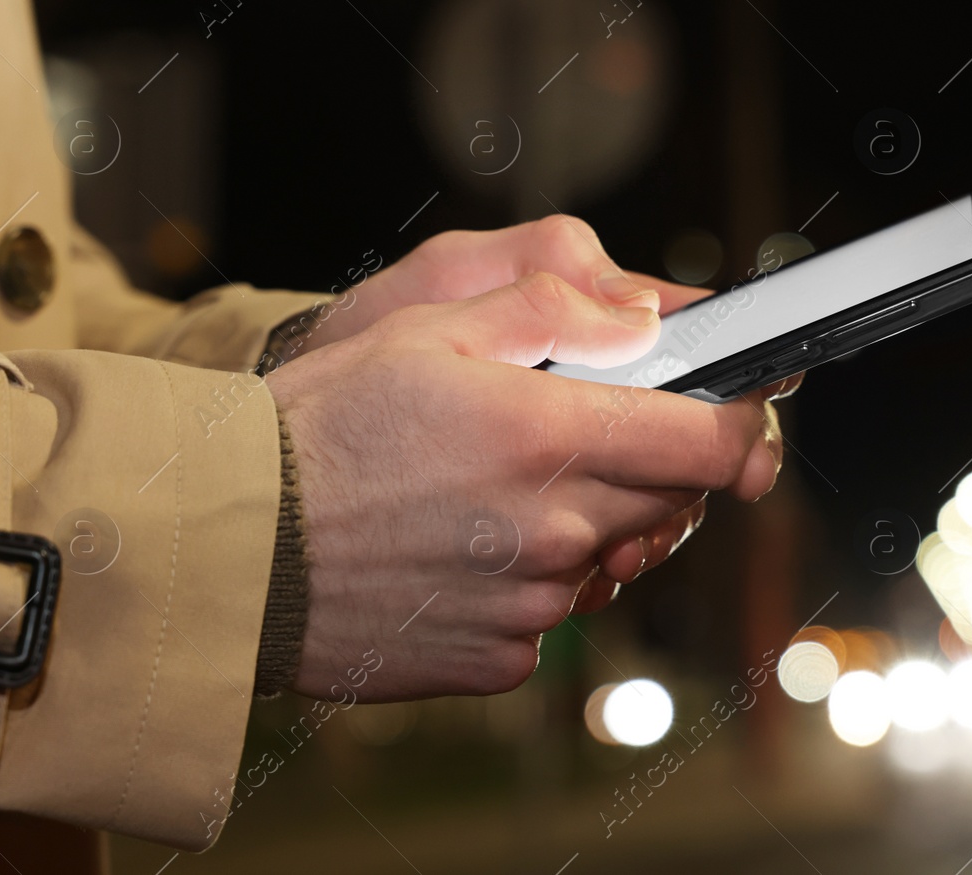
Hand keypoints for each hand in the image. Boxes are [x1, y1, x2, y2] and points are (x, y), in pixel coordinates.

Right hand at [287, 212, 801, 611]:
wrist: (230, 546)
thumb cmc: (321, 428)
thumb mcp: (427, 329)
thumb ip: (551, 313)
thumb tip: (644, 321)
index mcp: (547, 438)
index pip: (709, 444)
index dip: (741, 424)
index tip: (740, 413)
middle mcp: (555, 531)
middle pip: (670, 501)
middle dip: (648, 464)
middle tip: (576, 433)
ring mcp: (530, 604)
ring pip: (610, 557)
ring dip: (583, 522)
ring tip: (492, 490)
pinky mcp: (498, 658)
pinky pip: (552, 615)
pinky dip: (530, 582)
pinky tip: (462, 549)